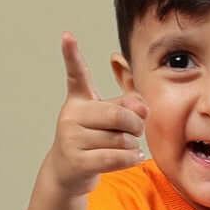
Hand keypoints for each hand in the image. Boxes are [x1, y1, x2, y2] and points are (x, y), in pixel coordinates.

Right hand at [47, 31, 148, 198]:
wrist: (69, 173)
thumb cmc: (94, 140)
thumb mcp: (109, 118)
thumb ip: (129, 105)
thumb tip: (142, 108)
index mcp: (79, 100)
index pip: (77, 75)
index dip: (72, 55)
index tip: (67, 36)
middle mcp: (71, 116)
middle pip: (118, 114)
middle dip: (136, 124)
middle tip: (137, 130)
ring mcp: (71, 139)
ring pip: (120, 138)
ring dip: (133, 145)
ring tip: (128, 147)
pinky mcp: (77, 161)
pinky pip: (115, 157)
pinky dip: (130, 158)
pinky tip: (134, 157)